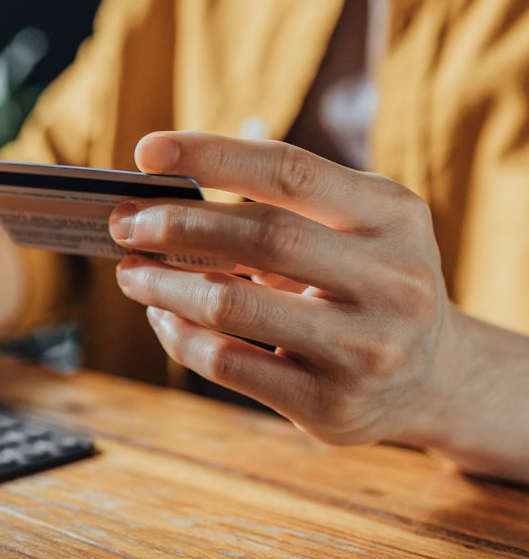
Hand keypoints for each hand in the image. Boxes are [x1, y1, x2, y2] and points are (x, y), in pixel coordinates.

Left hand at [107, 131, 464, 447]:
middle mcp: (393, 282)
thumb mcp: (356, 230)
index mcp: (394, 217)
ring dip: (163, 283)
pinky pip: (226, 362)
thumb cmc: (366, 285)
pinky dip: (178, 334)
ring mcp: (366, 350)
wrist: (434, 381)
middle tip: (125, 224)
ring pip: (231, 304)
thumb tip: (159, 200)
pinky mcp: (331, 406)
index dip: (212, 156)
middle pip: (259, 236)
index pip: (291, 171)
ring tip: (132, 271)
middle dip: (174, 225)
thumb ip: (279, 208)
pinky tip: (163, 316)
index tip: (148, 152)